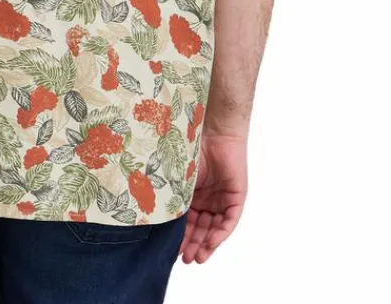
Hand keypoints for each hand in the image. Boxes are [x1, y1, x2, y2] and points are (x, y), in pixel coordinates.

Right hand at [179, 129, 246, 263]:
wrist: (212, 130)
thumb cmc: (189, 147)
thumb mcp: (177, 177)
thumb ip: (172, 195)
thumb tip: (154, 216)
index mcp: (192, 193)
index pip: (188, 220)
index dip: (181, 235)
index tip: (173, 250)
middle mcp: (208, 199)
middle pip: (201, 227)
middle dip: (193, 244)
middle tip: (184, 259)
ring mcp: (222, 199)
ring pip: (214, 228)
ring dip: (205, 243)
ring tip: (196, 257)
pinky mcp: (236, 198)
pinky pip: (229, 221)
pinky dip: (219, 234)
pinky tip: (210, 244)